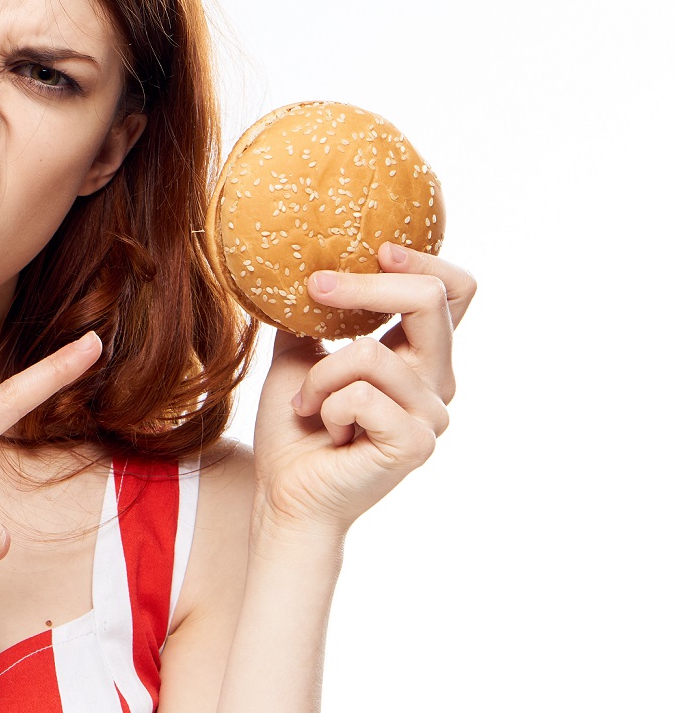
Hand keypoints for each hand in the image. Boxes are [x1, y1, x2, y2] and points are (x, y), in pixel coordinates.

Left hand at [251, 242, 476, 537]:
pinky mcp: (415, 444)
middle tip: (316, 288)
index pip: (455, 292)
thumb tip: (306, 258)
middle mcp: (437, 381)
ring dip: (321, 374)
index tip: (376, 248)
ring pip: (372, 353)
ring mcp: (432, 415)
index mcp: (419, 355)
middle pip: (430, 300)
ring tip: (311, 405)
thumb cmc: (296, 426)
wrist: (284, 491)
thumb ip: (318, 312)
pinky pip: (361, 396)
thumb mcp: (301, 352)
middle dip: (365, 287)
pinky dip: (326, 405)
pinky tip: (326, 431)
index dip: (424, 260)